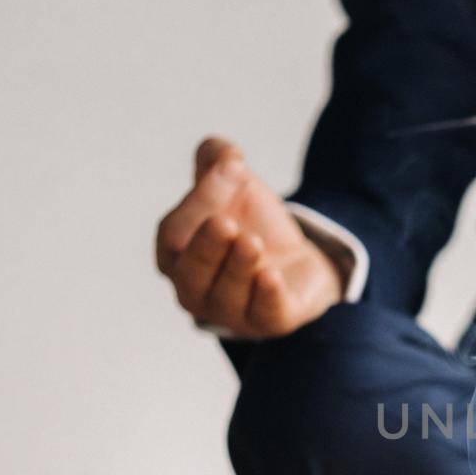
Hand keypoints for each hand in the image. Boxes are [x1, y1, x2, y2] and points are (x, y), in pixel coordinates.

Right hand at [155, 137, 343, 338]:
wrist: (300, 256)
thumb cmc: (253, 222)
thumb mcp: (234, 183)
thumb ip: (218, 159)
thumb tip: (225, 153)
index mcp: (175, 255)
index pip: (175, 234)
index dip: (200, 202)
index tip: (235, 167)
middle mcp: (196, 290)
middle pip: (191, 274)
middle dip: (207, 248)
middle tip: (226, 223)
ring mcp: (231, 313)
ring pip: (226, 296)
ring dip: (238, 267)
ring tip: (252, 242)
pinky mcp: (270, 322)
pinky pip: (264, 315)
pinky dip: (266, 297)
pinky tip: (271, 277)